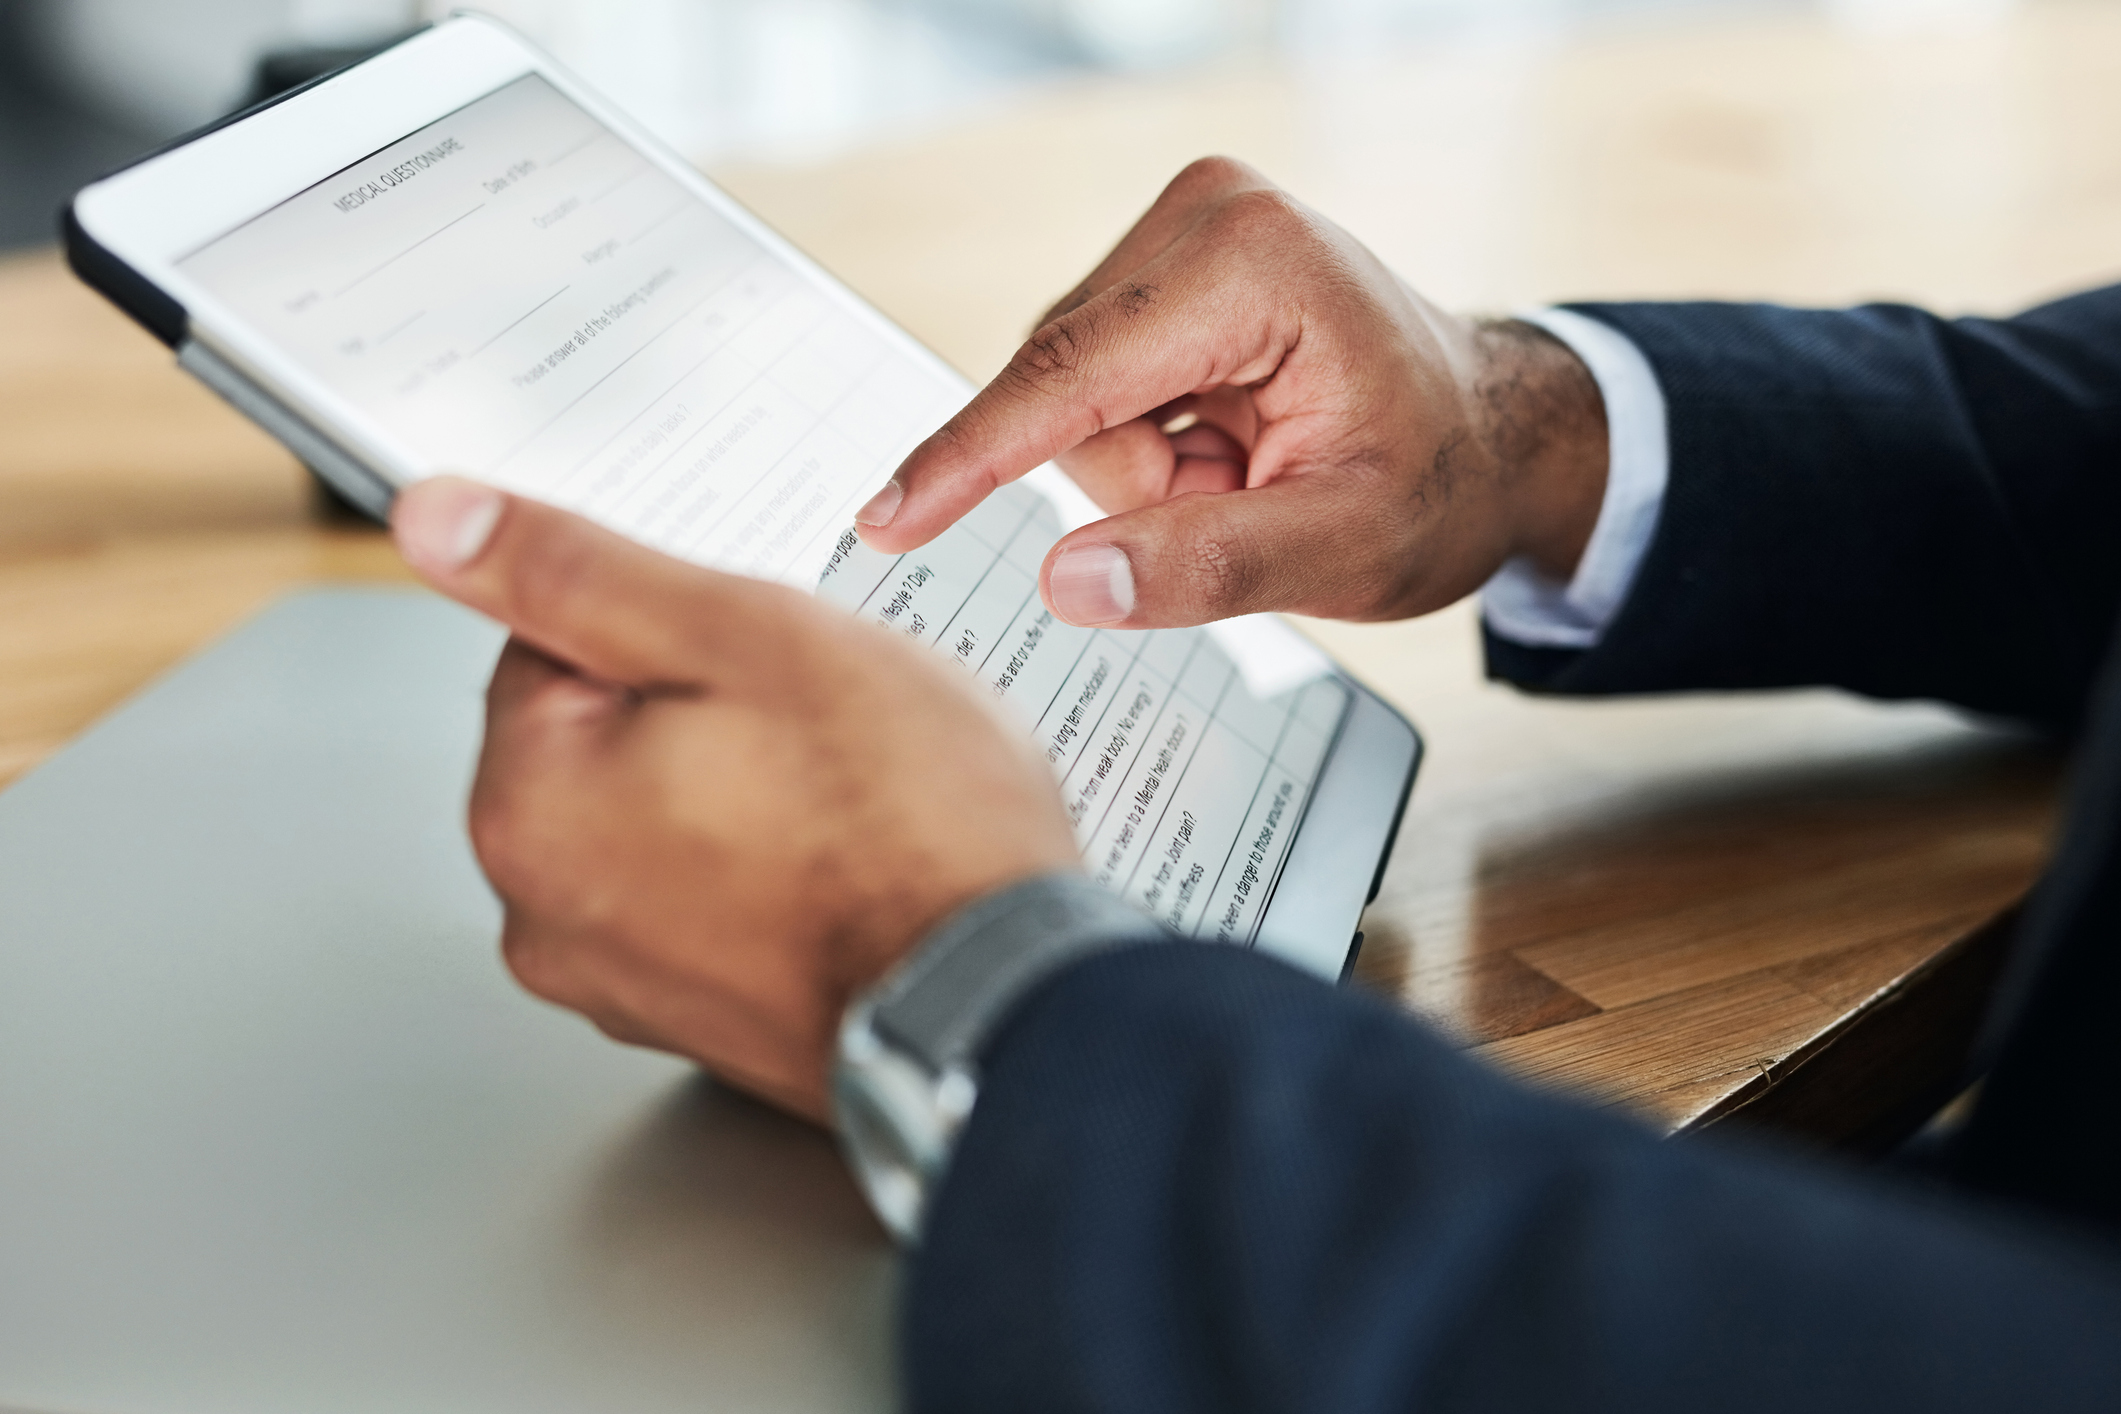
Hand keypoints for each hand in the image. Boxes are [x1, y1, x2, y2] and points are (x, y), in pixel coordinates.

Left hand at [392, 478, 1077, 1122]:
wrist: (1011, 1008)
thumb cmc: (906, 825)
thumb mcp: (743, 638)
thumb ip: (576, 573)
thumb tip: (436, 520)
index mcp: (528, 804)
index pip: (553, 643)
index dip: (676, 623)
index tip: (759, 650)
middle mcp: (547, 914)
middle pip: (608, 738)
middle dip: (712, 710)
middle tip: (821, 726)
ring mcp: (625, 984)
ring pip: (671, 818)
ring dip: (749, 793)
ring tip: (853, 805)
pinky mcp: (704, 1024)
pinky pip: (719, 902)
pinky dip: (776, 874)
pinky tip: (858, 870)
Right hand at [854, 156, 1608, 628]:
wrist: (1491, 440)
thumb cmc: (1441, 484)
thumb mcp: (1347, 548)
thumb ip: (1207, 567)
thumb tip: (1068, 583)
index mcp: (1253, 264)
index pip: (1071, 379)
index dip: (971, 460)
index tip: (886, 521)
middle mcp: (1206, 216)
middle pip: (1065, 391)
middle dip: (1137, 485)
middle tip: (1248, 503)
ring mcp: (1182, 230)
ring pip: (1069, 396)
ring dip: (1144, 473)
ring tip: (1250, 478)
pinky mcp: (1165, 264)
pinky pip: (1092, 386)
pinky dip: (1148, 448)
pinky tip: (1229, 450)